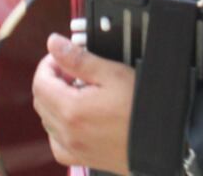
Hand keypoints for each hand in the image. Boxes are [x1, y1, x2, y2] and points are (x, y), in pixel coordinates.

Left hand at [32, 33, 134, 173]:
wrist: (163, 141)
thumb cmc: (143, 109)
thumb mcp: (113, 74)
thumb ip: (78, 59)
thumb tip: (54, 44)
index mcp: (71, 110)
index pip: (40, 82)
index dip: (48, 64)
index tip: (62, 57)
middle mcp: (67, 133)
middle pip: (40, 100)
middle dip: (53, 80)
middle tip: (74, 71)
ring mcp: (73, 148)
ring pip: (47, 120)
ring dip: (56, 101)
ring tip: (81, 92)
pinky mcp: (81, 158)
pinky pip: (57, 141)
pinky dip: (60, 126)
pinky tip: (77, 117)